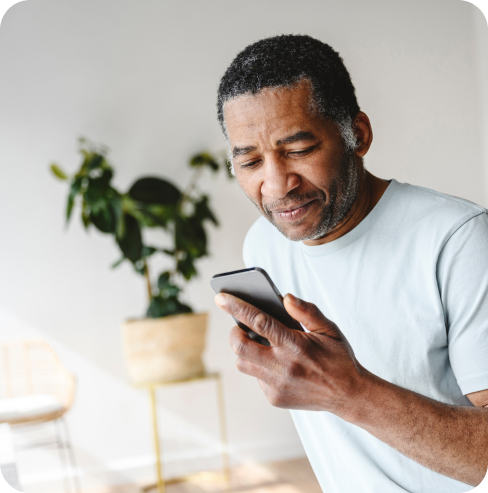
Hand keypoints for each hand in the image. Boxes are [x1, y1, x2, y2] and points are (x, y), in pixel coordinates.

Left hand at [215, 292, 372, 417]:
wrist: (349, 395)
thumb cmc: (338, 357)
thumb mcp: (329, 328)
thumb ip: (307, 311)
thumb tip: (285, 297)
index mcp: (295, 345)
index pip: (258, 321)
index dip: (236, 307)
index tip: (221, 297)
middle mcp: (282, 366)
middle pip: (240, 346)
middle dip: (234, 332)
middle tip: (239, 327)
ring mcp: (276, 385)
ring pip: (243, 363)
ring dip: (245, 350)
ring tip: (259, 344)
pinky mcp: (275, 398)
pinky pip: (256, 378)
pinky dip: (259, 367)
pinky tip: (275, 364)